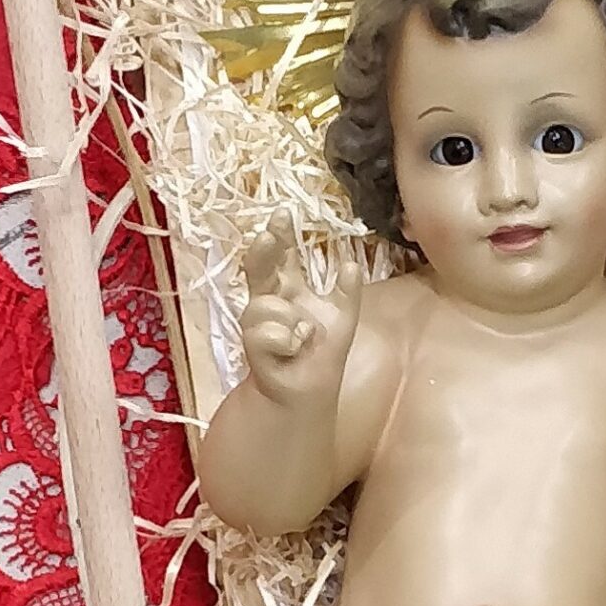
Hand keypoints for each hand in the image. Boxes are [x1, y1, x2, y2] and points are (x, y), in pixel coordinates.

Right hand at [238, 213, 362, 407]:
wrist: (306, 392)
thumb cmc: (321, 355)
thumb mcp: (343, 318)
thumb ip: (347, 292)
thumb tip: (351, 265)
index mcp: (290, 288)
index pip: (283, 256)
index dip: (282, 235)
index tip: (283, 213)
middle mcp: (270, 300)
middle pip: (260, 267)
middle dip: (263, 251)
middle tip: (267, 235)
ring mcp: (257, 323)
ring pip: (264, 304)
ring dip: (287, 318)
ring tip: (302, 336)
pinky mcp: (253, 346)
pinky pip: (267, 333)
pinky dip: (285, 340)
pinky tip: (292, 349)